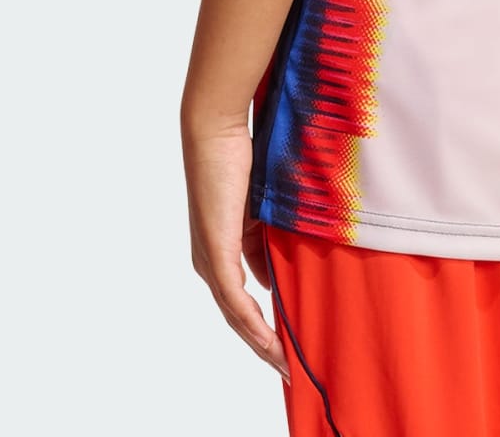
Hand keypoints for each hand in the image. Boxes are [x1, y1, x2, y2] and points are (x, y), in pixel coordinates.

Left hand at [182, 106, 288, 378]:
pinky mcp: (215, 252)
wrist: (214, 130)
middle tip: (291, 369)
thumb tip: (278, 274)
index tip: (288, 347)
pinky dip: (254, 326)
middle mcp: (208, 260)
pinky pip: (236, 301)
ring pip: (236, 316)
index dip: (264, 327)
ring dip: (261, 343)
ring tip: (286, 365)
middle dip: (264, 345)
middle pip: (237, 317)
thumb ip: (266, 240)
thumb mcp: (260, 208)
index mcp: (219, 251)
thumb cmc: (237, 160)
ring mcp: (210, 258)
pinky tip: (271, 343)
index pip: (241, 301)